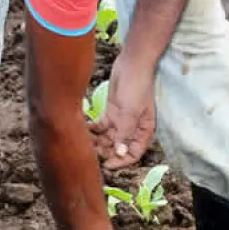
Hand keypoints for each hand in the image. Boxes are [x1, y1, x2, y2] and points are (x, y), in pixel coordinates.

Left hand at [89, 54, 155, 170]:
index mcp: (143, 131)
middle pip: (118, 148)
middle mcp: (132, 129)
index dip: (121, 161)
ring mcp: (121, 121)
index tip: (106, 165)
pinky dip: (94, 129)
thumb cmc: (137, 87)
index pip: (133, 154)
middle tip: (91, 153)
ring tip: (85, 142)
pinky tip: (86, 128)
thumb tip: (119, 153)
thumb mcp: (131, 111)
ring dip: (98, 142)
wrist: (132, 64)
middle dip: (106, 152)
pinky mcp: (111, 112)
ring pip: (108, 139)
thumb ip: (124, 133)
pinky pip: (101, 127)